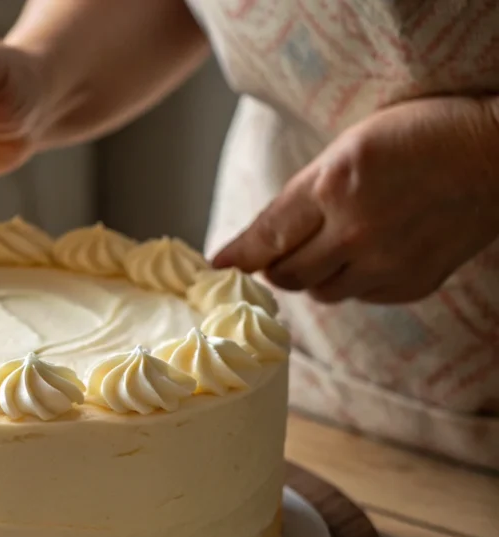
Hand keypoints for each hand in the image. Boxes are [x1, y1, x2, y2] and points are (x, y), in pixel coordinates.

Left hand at [212, 97, 498, 302]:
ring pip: (321, 293)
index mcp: (335, 186)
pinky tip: (371, 252)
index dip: (238, 256)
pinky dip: (354, 281)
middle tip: (281, 253)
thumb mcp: (350, 147)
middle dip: (277, 266)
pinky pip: (359, 297)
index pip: (268, 236)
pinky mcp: (411, 285)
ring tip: (334, 246)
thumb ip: (300, 195)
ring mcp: (387, 264)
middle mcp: (357, 232)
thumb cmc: (420, 137)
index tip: (218, 267)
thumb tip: (253, 242)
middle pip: (287, 276)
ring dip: (315, 275)